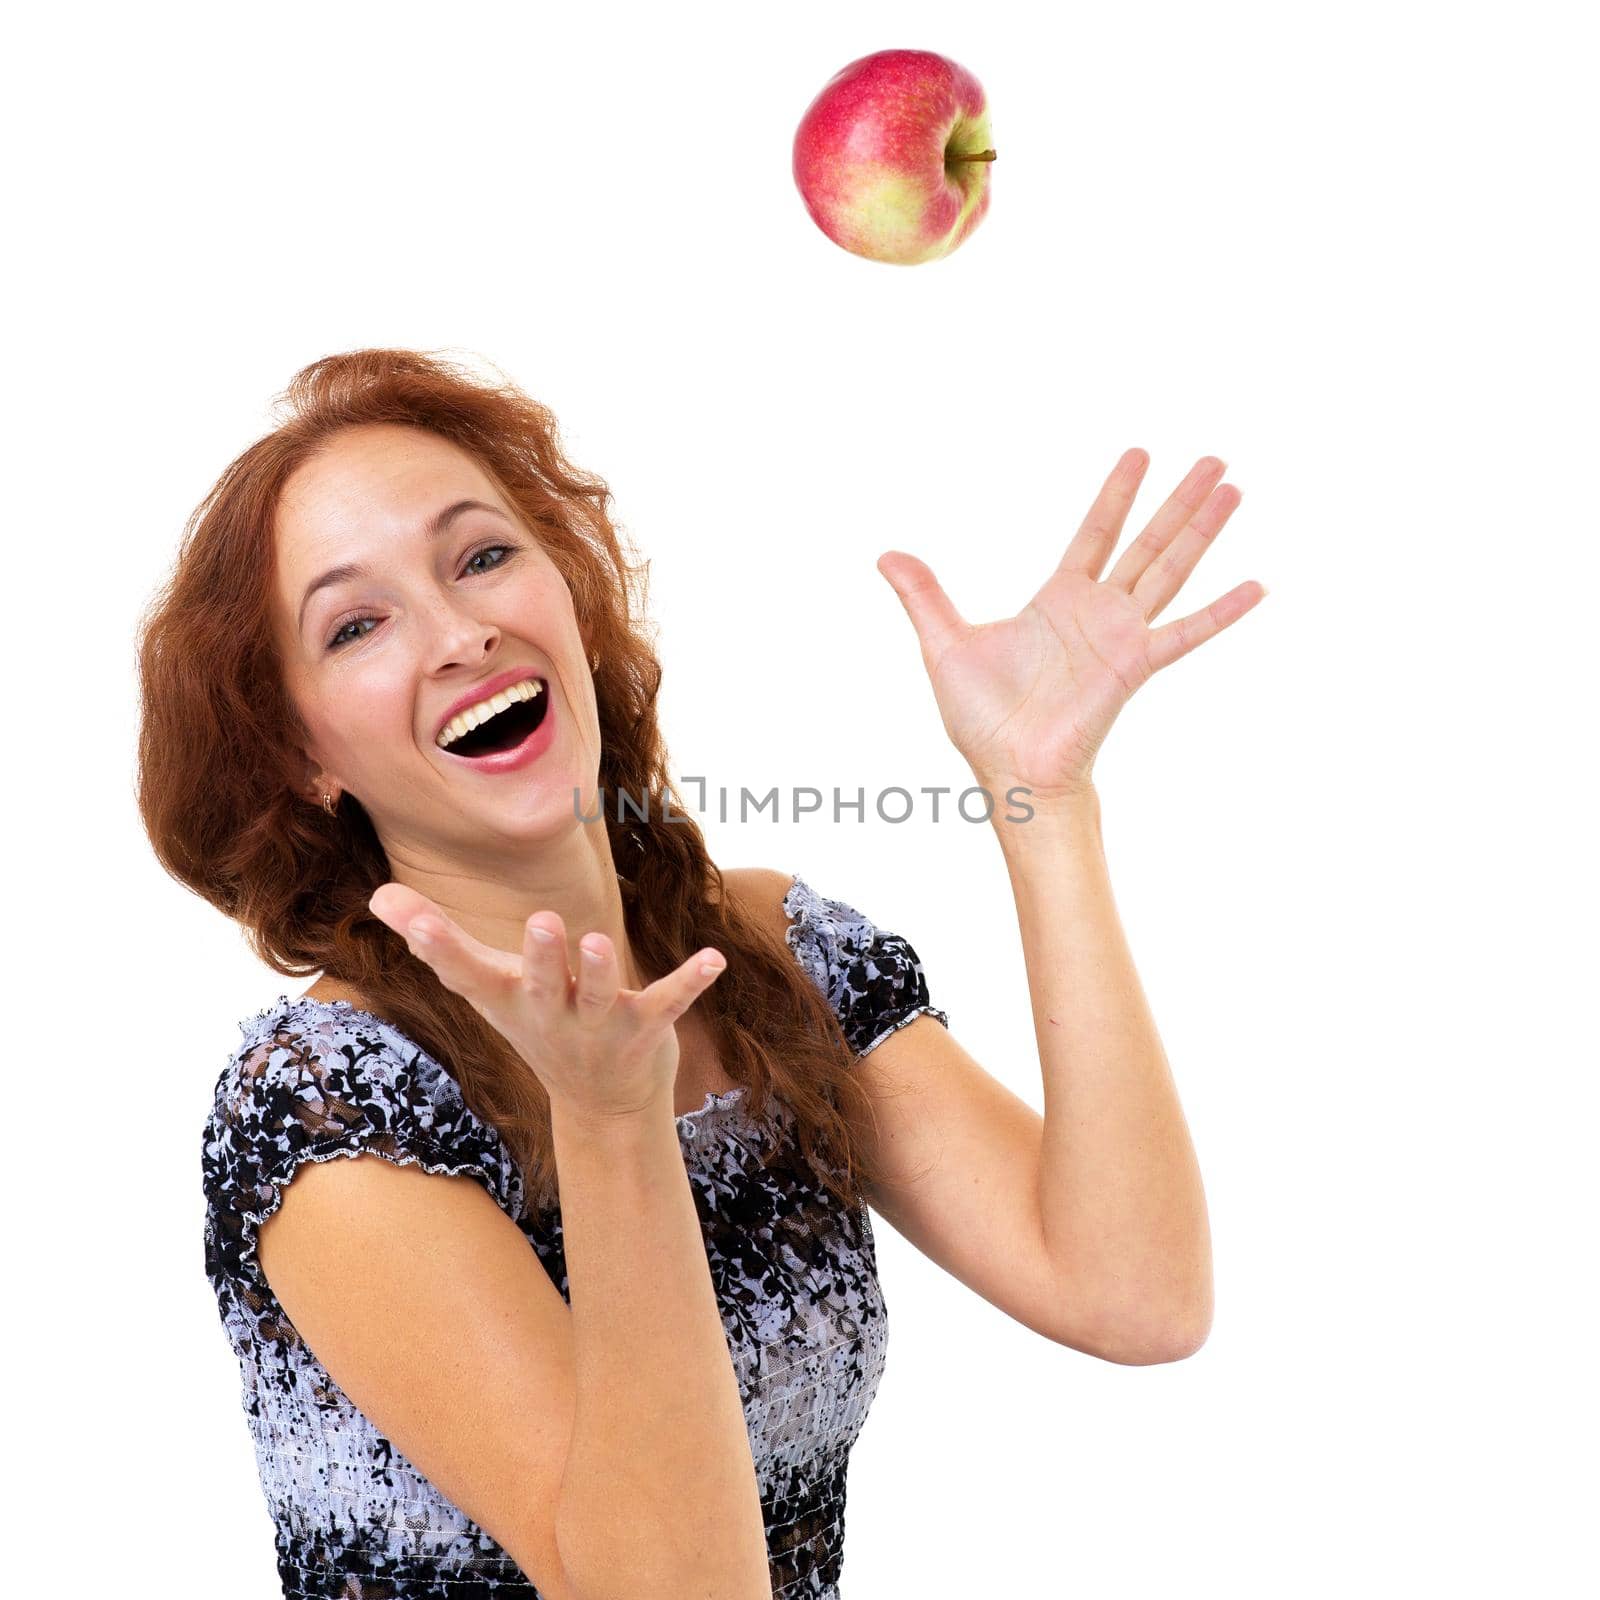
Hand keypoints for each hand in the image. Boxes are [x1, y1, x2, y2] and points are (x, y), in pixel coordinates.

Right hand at [367, 884, 726, 1126]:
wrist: (603, 1104)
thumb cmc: (538, 1022)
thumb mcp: (486, 986)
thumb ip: (435, 938)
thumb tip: (376, 892)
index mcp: (509, 998)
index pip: (464, 971)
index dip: (435, 943)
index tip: (402, 913)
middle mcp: (550, 1014)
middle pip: (540, 984)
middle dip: (540, 957)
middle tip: (539, 921)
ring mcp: (598, 1025)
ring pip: (598, 995)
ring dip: (599, 970)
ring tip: (598, 941)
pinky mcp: (645, 1028)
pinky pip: (667, 1002)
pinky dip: (689, 981)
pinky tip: (714, 959)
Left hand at [877, 450, 1265, 799]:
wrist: (1009, 769)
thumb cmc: (982, 719)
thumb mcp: (944, 644)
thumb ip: (924, 596)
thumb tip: (886, 555)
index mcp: (1058, 600)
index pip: (1094, 533)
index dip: (1117, 495)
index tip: (1140, 454)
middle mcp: (1098, 612)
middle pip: (1147, 542)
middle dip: (1179, 501)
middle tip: (1214, 459)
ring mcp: (1122, 637)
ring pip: (1170, 570)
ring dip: (1202, 531)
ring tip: (1233, 488)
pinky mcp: (1134, 666)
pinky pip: (1185, 634)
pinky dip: (1221, 613)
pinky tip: (1256, 587)